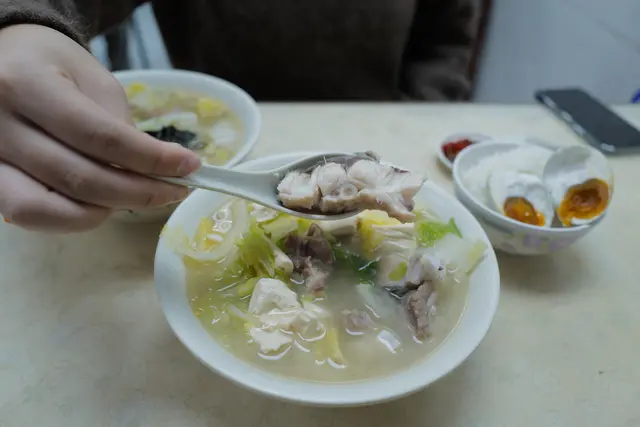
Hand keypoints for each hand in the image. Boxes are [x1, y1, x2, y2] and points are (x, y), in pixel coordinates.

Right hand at [0, 25, 200, 231]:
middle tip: (175, 191)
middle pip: (79, 179)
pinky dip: (73, 217)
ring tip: (140, 195)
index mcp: (26, 85)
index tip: (189, 167)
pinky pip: (30, 215)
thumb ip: (119, 126)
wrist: (5, 61)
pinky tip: (103, 203)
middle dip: (138, 192)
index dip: (150, 159)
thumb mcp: (96, 80)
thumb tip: (151, 172)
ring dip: (105, 210)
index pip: (100, 137)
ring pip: (49, 208)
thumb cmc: (55, 66)